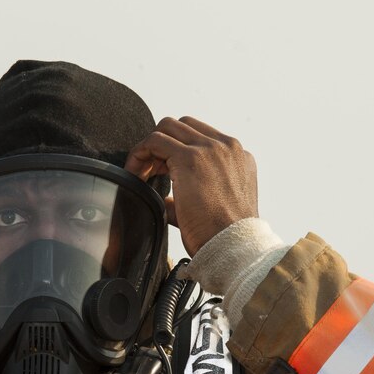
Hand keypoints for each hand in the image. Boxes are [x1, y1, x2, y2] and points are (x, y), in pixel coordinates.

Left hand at [125, 117, 257, 255]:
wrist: (233, 246)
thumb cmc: (224, 236)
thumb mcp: (217, 207)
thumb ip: (195, 195)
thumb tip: (169, 201)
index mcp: (238, 158)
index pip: (200, 137)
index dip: (176, 150)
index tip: (162, 171)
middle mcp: (227, 147)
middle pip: (183, 126)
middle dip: (162, 145)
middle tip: (148, 171)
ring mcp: (210, 149)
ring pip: (168, 127)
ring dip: (150, 147)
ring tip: (139, 172)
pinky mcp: (190, 158)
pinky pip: (156, 140)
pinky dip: (140, 153)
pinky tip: (135, 173)